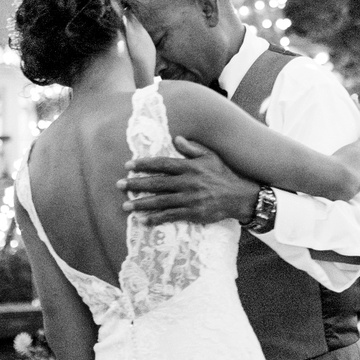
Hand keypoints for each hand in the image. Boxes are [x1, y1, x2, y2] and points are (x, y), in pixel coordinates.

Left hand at [121, 137, 260, 225]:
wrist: (240, 196)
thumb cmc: (224, 174)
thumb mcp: (210, 156)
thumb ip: (192, 148)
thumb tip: (176, 139)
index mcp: (190, 167)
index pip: (162, 164)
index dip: (144, 164)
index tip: (128, 165)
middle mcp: (188, 182)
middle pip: (157, 183)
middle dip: (136, 184)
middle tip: (119, 185)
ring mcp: (190, 199)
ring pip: (160, 201)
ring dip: (141, 204)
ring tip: (125, 206)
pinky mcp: (193, 213)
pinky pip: (171, 216)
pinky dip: (156, 218)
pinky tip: (143, 220)